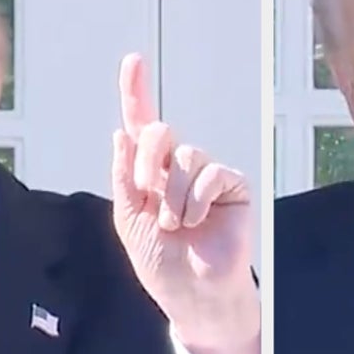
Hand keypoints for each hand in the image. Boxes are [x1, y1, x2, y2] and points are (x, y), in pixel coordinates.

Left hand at [111, 53, 258, 353]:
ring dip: (171, 195)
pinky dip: (196, 200)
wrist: (192, 293)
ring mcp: (206, 175)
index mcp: (149, 172)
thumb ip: (124, 178)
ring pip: (185, 156)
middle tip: (146, 193)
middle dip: (147, 161)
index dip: (136, 91)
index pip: (141, 125)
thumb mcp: (129, 218)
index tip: (133, 60)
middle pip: (159, 132)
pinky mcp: (231, 186)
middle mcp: (177, 167)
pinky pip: (211, 174)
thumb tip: (121, 134)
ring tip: (174, 224)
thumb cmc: (161, 260)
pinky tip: (197, 223)